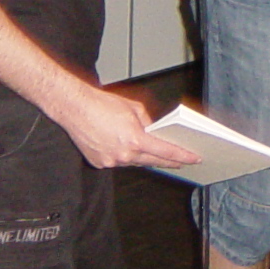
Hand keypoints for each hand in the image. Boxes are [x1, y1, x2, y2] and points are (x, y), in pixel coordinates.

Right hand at [50, 78, 201, 170]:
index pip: (165, 152)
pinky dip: (124, 155)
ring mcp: (111, 161)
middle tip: (182, 162)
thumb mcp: (134, 108)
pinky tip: (124, 147)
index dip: (182, 156)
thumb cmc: (102, 104)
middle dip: (168, 162)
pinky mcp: (99, 163)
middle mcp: (124, 154)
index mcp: (135, 140)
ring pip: (134, 162)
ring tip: (155, 153)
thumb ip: (149, 122)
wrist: (75, 108)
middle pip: (152, 162)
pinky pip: (118, 162)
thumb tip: (156, 131)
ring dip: (144, 157)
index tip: (194, 159)